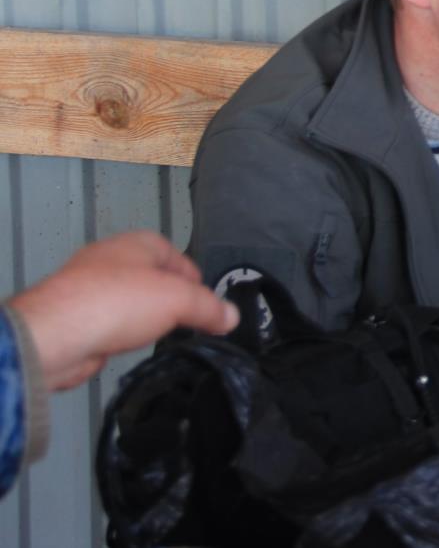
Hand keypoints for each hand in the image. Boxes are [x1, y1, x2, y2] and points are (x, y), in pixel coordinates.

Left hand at [7, 230, 239, 390]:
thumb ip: (210, 307)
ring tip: (162, 335)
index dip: (196, 279)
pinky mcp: (77, 318)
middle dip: (173, 300)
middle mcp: (111, 260)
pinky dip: (124, 334)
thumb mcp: (179, 299)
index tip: (209, 303)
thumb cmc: (115, 302)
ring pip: (132, 302)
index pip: (178, 255)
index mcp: (136, 243)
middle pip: (154, 278)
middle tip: (190, 321)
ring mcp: (90, 289)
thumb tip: (231, 316)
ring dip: (147, 318)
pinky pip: (112, 323)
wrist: (56, 337)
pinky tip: (132, 345)